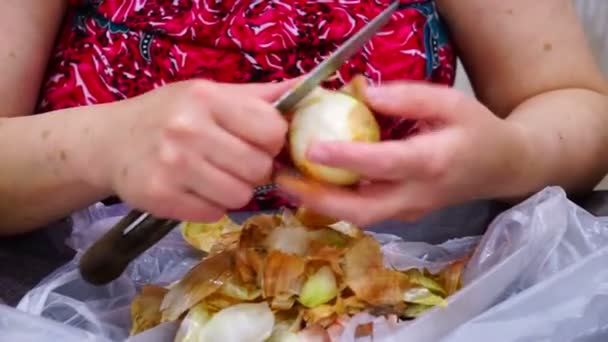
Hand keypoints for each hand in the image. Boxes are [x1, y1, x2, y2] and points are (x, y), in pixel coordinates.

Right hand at [83, 79, 293, 221]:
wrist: (109, 142)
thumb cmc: (167, 114)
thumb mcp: (209, 93)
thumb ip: (259, 96)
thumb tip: (311, 87)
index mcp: (206, 98)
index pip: (272, 130)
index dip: (273, 141)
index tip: (259, 142)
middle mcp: (188, 130)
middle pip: (259, 168)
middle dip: (256, 169)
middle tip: (236, 162)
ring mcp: (172, 166)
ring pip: (240, 196)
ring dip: (235, 190)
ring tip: (214, 176)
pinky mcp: (160, 197)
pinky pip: (214, 213)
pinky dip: (210, 206)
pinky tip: (194, 189)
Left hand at [276, 81, 528, 226]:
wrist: (502, 167)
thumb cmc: (476, 130)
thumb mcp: (449, 101)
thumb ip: (406, 97)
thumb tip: (361, 94)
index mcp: (431, 162)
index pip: (383, 163)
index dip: (347, 157)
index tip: (312, 148)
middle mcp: (417, 195)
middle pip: (362, 209)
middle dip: (318, 199)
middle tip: (281, 179)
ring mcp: (410, 212)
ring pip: (359, 217)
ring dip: (320, 204)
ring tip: (286, 182)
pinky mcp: (404, 216)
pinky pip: (365, 213)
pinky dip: (335, 203)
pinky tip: (313, 184)